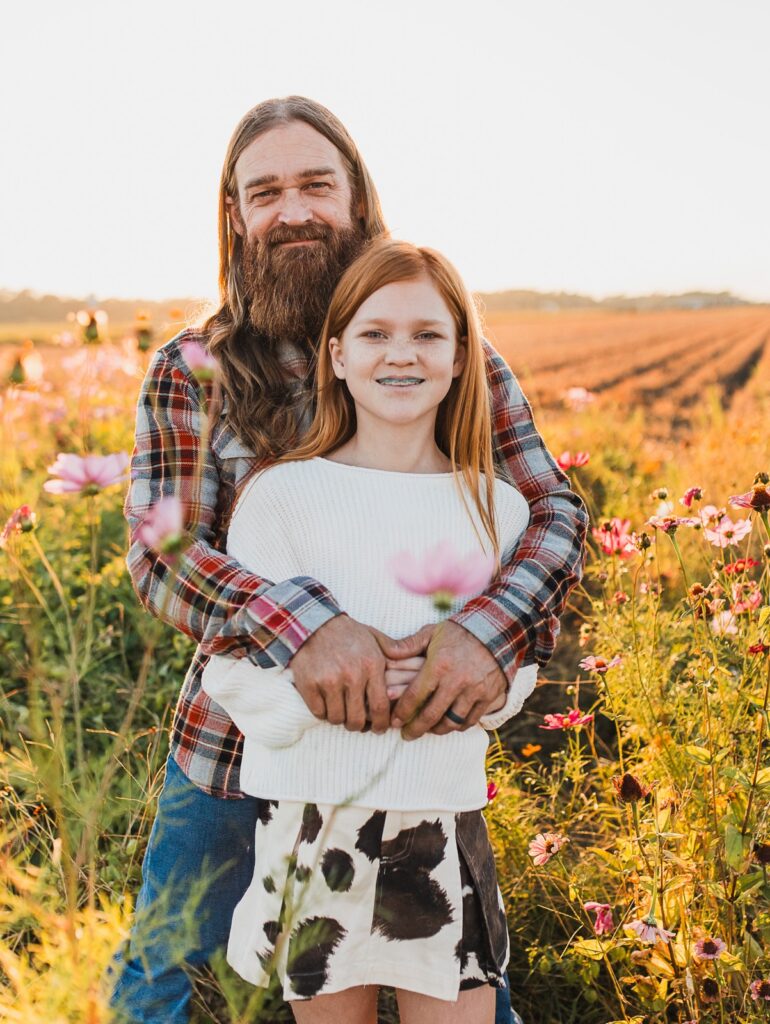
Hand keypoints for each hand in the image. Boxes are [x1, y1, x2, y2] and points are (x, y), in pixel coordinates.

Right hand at [290, 615, 388, 732]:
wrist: (313, 622)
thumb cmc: (347, 633)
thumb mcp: (373, 637)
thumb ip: (394, 652)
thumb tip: (417, 664)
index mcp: (372, 665)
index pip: (381, 707)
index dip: (381, 724)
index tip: (379, 729)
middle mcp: (352, 675)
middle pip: (357, 719)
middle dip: (358, 726)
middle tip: (357, 723)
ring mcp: (329, 680)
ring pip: (337, 718)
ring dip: (339, 718)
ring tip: (340, 711)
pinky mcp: (309, 684)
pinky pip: (319, 712)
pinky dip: (322, 712)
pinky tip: (326, 704)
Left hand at [391, 621, 506, 738]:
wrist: (497, 631)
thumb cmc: (460, 632)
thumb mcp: (432, 632)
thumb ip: (409, 645)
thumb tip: (387, 652)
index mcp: (438, 665)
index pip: (415, 696)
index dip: (402, 712)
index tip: (394, 721)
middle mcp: (456, 681)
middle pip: (431, 715)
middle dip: (415, 729)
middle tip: (407, 735)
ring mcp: (474, 691)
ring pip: (451, 722)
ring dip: (437, 729)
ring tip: (428, 730)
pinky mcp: (488, 696)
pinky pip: (471, 720)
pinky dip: (458, 726)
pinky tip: (450, 724)